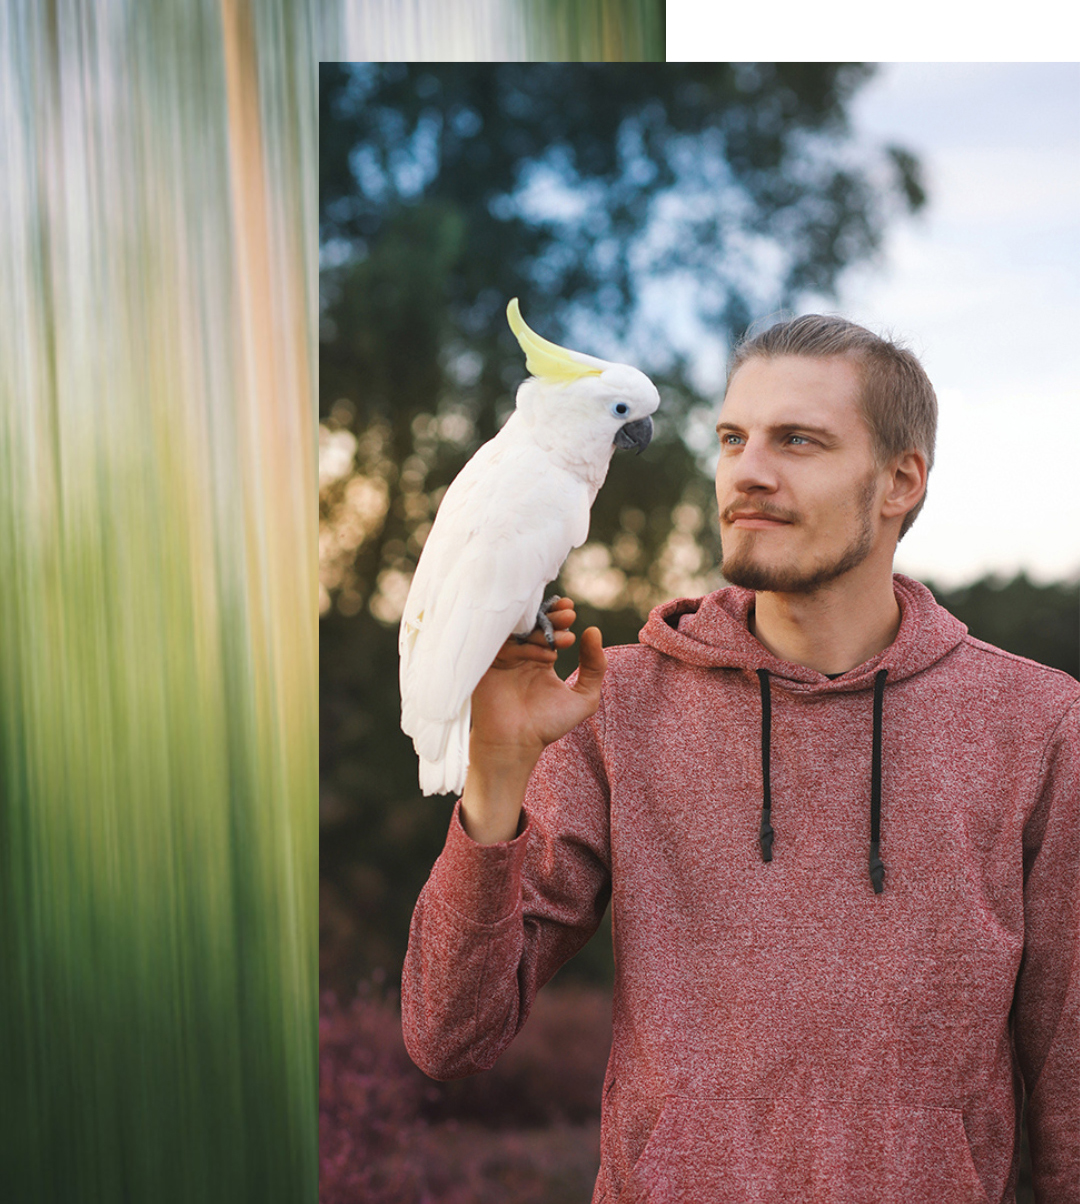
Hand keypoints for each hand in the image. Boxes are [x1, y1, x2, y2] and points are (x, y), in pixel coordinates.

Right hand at [470, 598, 606, 764]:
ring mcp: (502, 659)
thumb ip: (595, 667)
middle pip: (533, 624)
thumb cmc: (547, 725)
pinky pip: (503, 647)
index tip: (571, 611)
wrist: (516, 745)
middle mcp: (520, 654)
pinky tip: (547, 657)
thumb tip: (594, 631)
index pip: (548, 628)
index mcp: (540, 657)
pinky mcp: (486, 666)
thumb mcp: (584, 697)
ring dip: (542, 631)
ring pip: (519, 633)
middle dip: (552, 617)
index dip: (559, 616)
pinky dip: (525, 648)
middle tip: (569, 615)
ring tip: (564, 640)